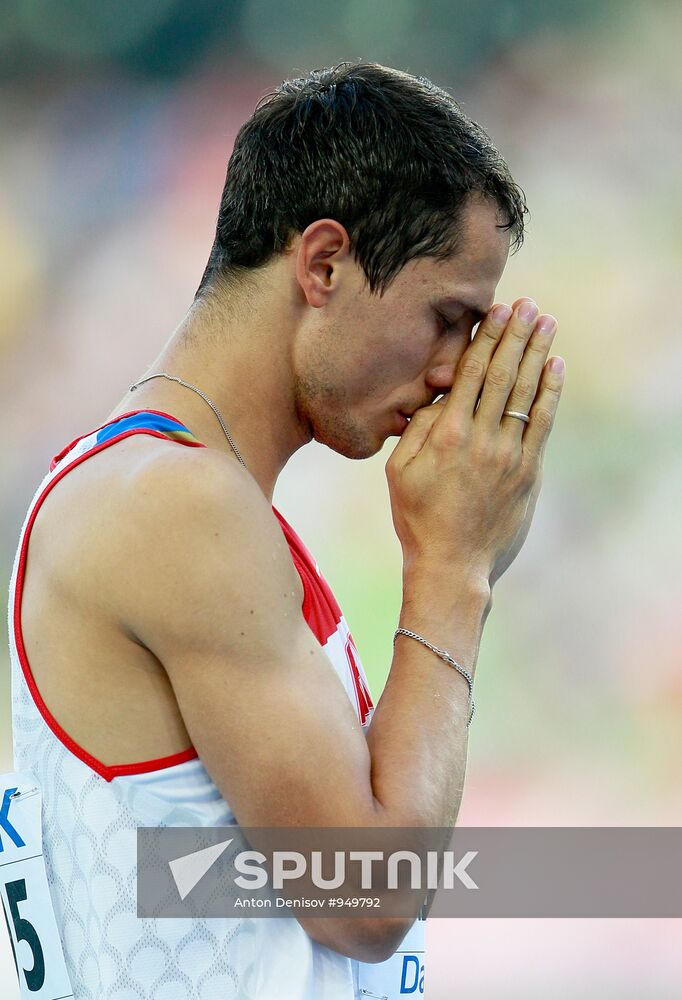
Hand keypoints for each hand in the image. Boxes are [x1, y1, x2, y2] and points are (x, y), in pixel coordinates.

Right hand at [385, 297, 563, 585]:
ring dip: (536, 354)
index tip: (497, 310)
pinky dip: (549, 393)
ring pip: (525, 393)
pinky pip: (541, 423)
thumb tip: (439, 398)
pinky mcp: (527, 473)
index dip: (486, 338)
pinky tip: (554, 368)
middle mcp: (480, 439)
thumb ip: (416, 430)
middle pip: (502, 375)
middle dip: (516, 335)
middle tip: (527, 304)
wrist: (452, 564)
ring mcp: (507, 455)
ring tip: (546, 323)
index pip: (470, 374)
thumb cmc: (417, 518)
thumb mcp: (398, 473)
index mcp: (446, 435)